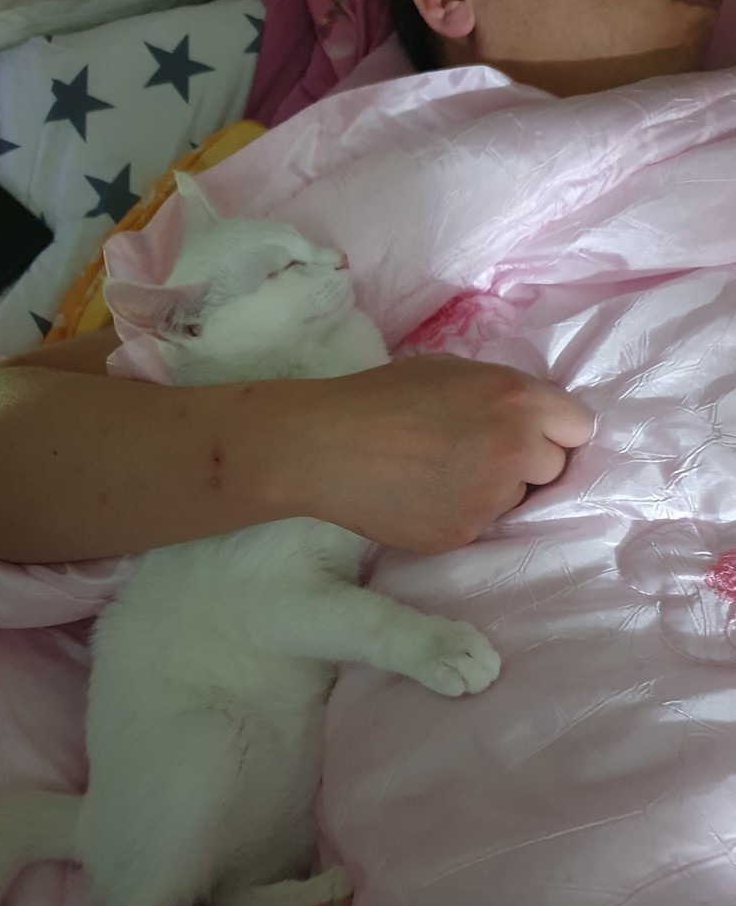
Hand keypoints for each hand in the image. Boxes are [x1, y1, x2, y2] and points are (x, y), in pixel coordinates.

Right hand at [288, 355, 592, 553]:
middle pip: (554, 467)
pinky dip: (462, 512)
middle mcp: (514, 449)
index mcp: (516, 399)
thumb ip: (503, 395)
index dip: (553, 428)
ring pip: (518, 500)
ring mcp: (490, 498)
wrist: (325, 447)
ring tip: (442, 474)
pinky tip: (424, 496)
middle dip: (527, 462)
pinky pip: (482, 524)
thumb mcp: (451, 372)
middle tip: (478, 452)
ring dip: (496, 489)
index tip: (531, 432)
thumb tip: (532, 421)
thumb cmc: (381, 396)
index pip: (579, 425)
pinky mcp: (464, 533)